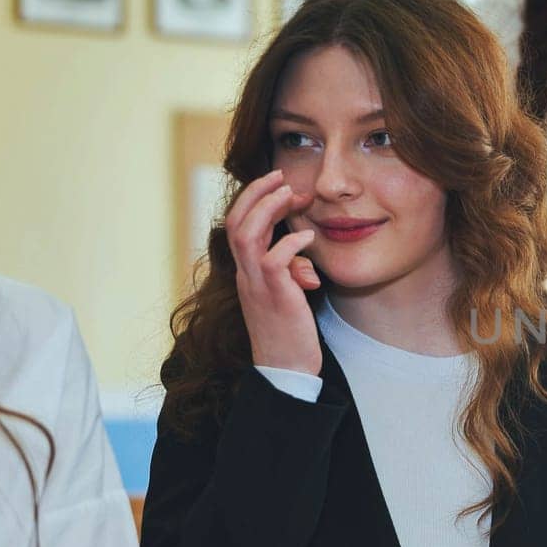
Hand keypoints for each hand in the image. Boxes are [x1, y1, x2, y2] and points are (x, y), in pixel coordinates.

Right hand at [226, 169, 322, 374]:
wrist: (287, 371)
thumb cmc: (291, 332)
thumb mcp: (287, 293)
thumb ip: (290, 266)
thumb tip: (301, 245)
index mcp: (247, 273)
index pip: (238, 227)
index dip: (253, 201)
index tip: (278, 186)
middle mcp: (246, 277)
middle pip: (237, 224)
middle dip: (256, 194)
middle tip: (280, 176)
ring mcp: (258, 287)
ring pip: (248, 237)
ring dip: (268, 209)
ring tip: (290, 193)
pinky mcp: (276, 298)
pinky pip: (275, 262)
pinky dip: (291, 244)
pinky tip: (309, 237)